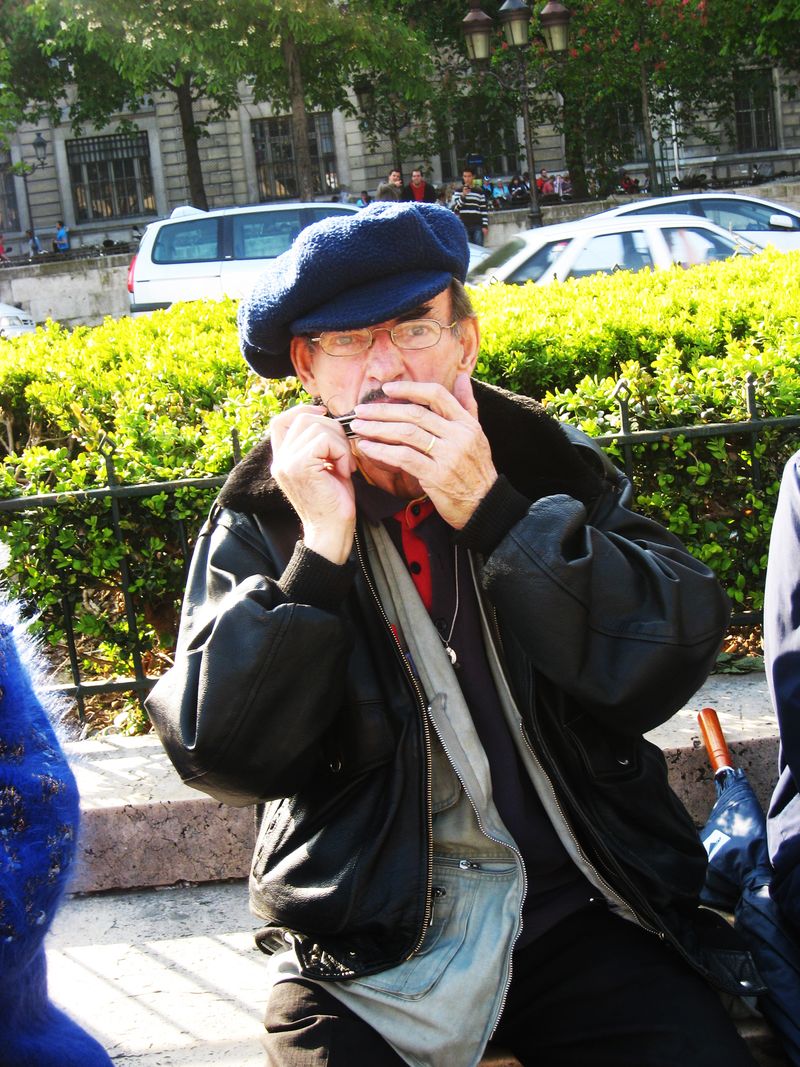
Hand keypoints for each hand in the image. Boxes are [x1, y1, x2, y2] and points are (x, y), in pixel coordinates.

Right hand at [270, 404, 356, 563]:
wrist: (331, 533)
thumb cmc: (333, 503)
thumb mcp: (324, 467)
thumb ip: (319, 445)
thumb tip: (328, 417)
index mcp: (282, 459)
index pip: (280, 421)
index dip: (302, 410)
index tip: (323, 413)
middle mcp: (280, 460)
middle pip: (303, 419)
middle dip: (332, 428)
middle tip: (344, 454)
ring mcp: (287, 463)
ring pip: (317, 427)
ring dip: (340, 443)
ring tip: (345, 466)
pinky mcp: (300, 467)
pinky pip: (325, 441)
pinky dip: (342, 453)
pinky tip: (345, 472)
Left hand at [349, 375, 496, 528]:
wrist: (485, 505)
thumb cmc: (476, 471)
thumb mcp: (477, 435)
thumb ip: (467, 405)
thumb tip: (463, 377)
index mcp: (466, 423)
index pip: (436, 394)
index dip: (409, 389)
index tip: (387, 389)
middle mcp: (458, 435)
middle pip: (415, 414)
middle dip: (383, 410)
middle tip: (361, 410)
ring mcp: (448, 455)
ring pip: (406, 433)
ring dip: (378, 428)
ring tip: (358, 427)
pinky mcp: (436, 476)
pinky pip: (403, 458)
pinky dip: (382, 451)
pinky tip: (367, 448)